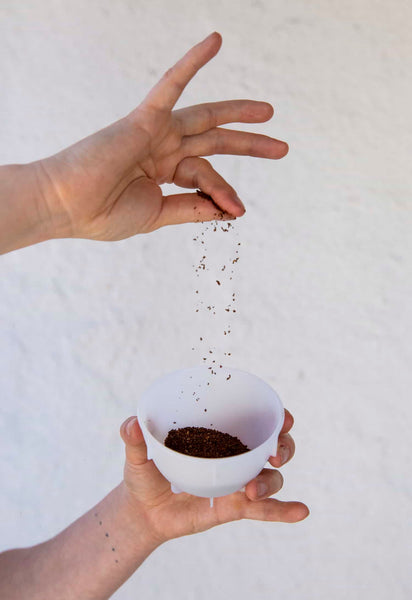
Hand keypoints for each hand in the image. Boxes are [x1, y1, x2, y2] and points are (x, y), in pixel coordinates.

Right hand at [35, 32, 288, 241]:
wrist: (69, 206)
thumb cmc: (104, 214)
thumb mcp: (158, 215)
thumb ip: (193, 208)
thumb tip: (231, 210)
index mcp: (163, 173)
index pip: (205, 176)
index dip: (224, 193)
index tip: (236, 211)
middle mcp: (163, 149)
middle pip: (215, 142)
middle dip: (249, 145)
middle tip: (282, 148)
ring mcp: (155, 131)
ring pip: (205, 117)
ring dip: (237, 112)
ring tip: (269, 112)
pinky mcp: (144, 118)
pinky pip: (171, 84)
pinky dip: (192, 62)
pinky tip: (216, 40)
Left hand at [119, 411, 308, 544]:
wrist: (143, 511)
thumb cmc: (146, 473)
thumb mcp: (138, 456)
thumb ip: (134, 439)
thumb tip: (131, 424)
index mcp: (219, 434)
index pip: (254, 419)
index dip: (275, 415)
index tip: (284, 416)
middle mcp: (236, 455)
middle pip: (275, 445)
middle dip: (283, 446)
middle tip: (273, 454)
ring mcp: (239, 481)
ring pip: (272, 477)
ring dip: (272, 481)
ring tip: (252, 491)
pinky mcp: (235, 506)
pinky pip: (265, 510)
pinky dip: (284, 510)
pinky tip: (301, 511)